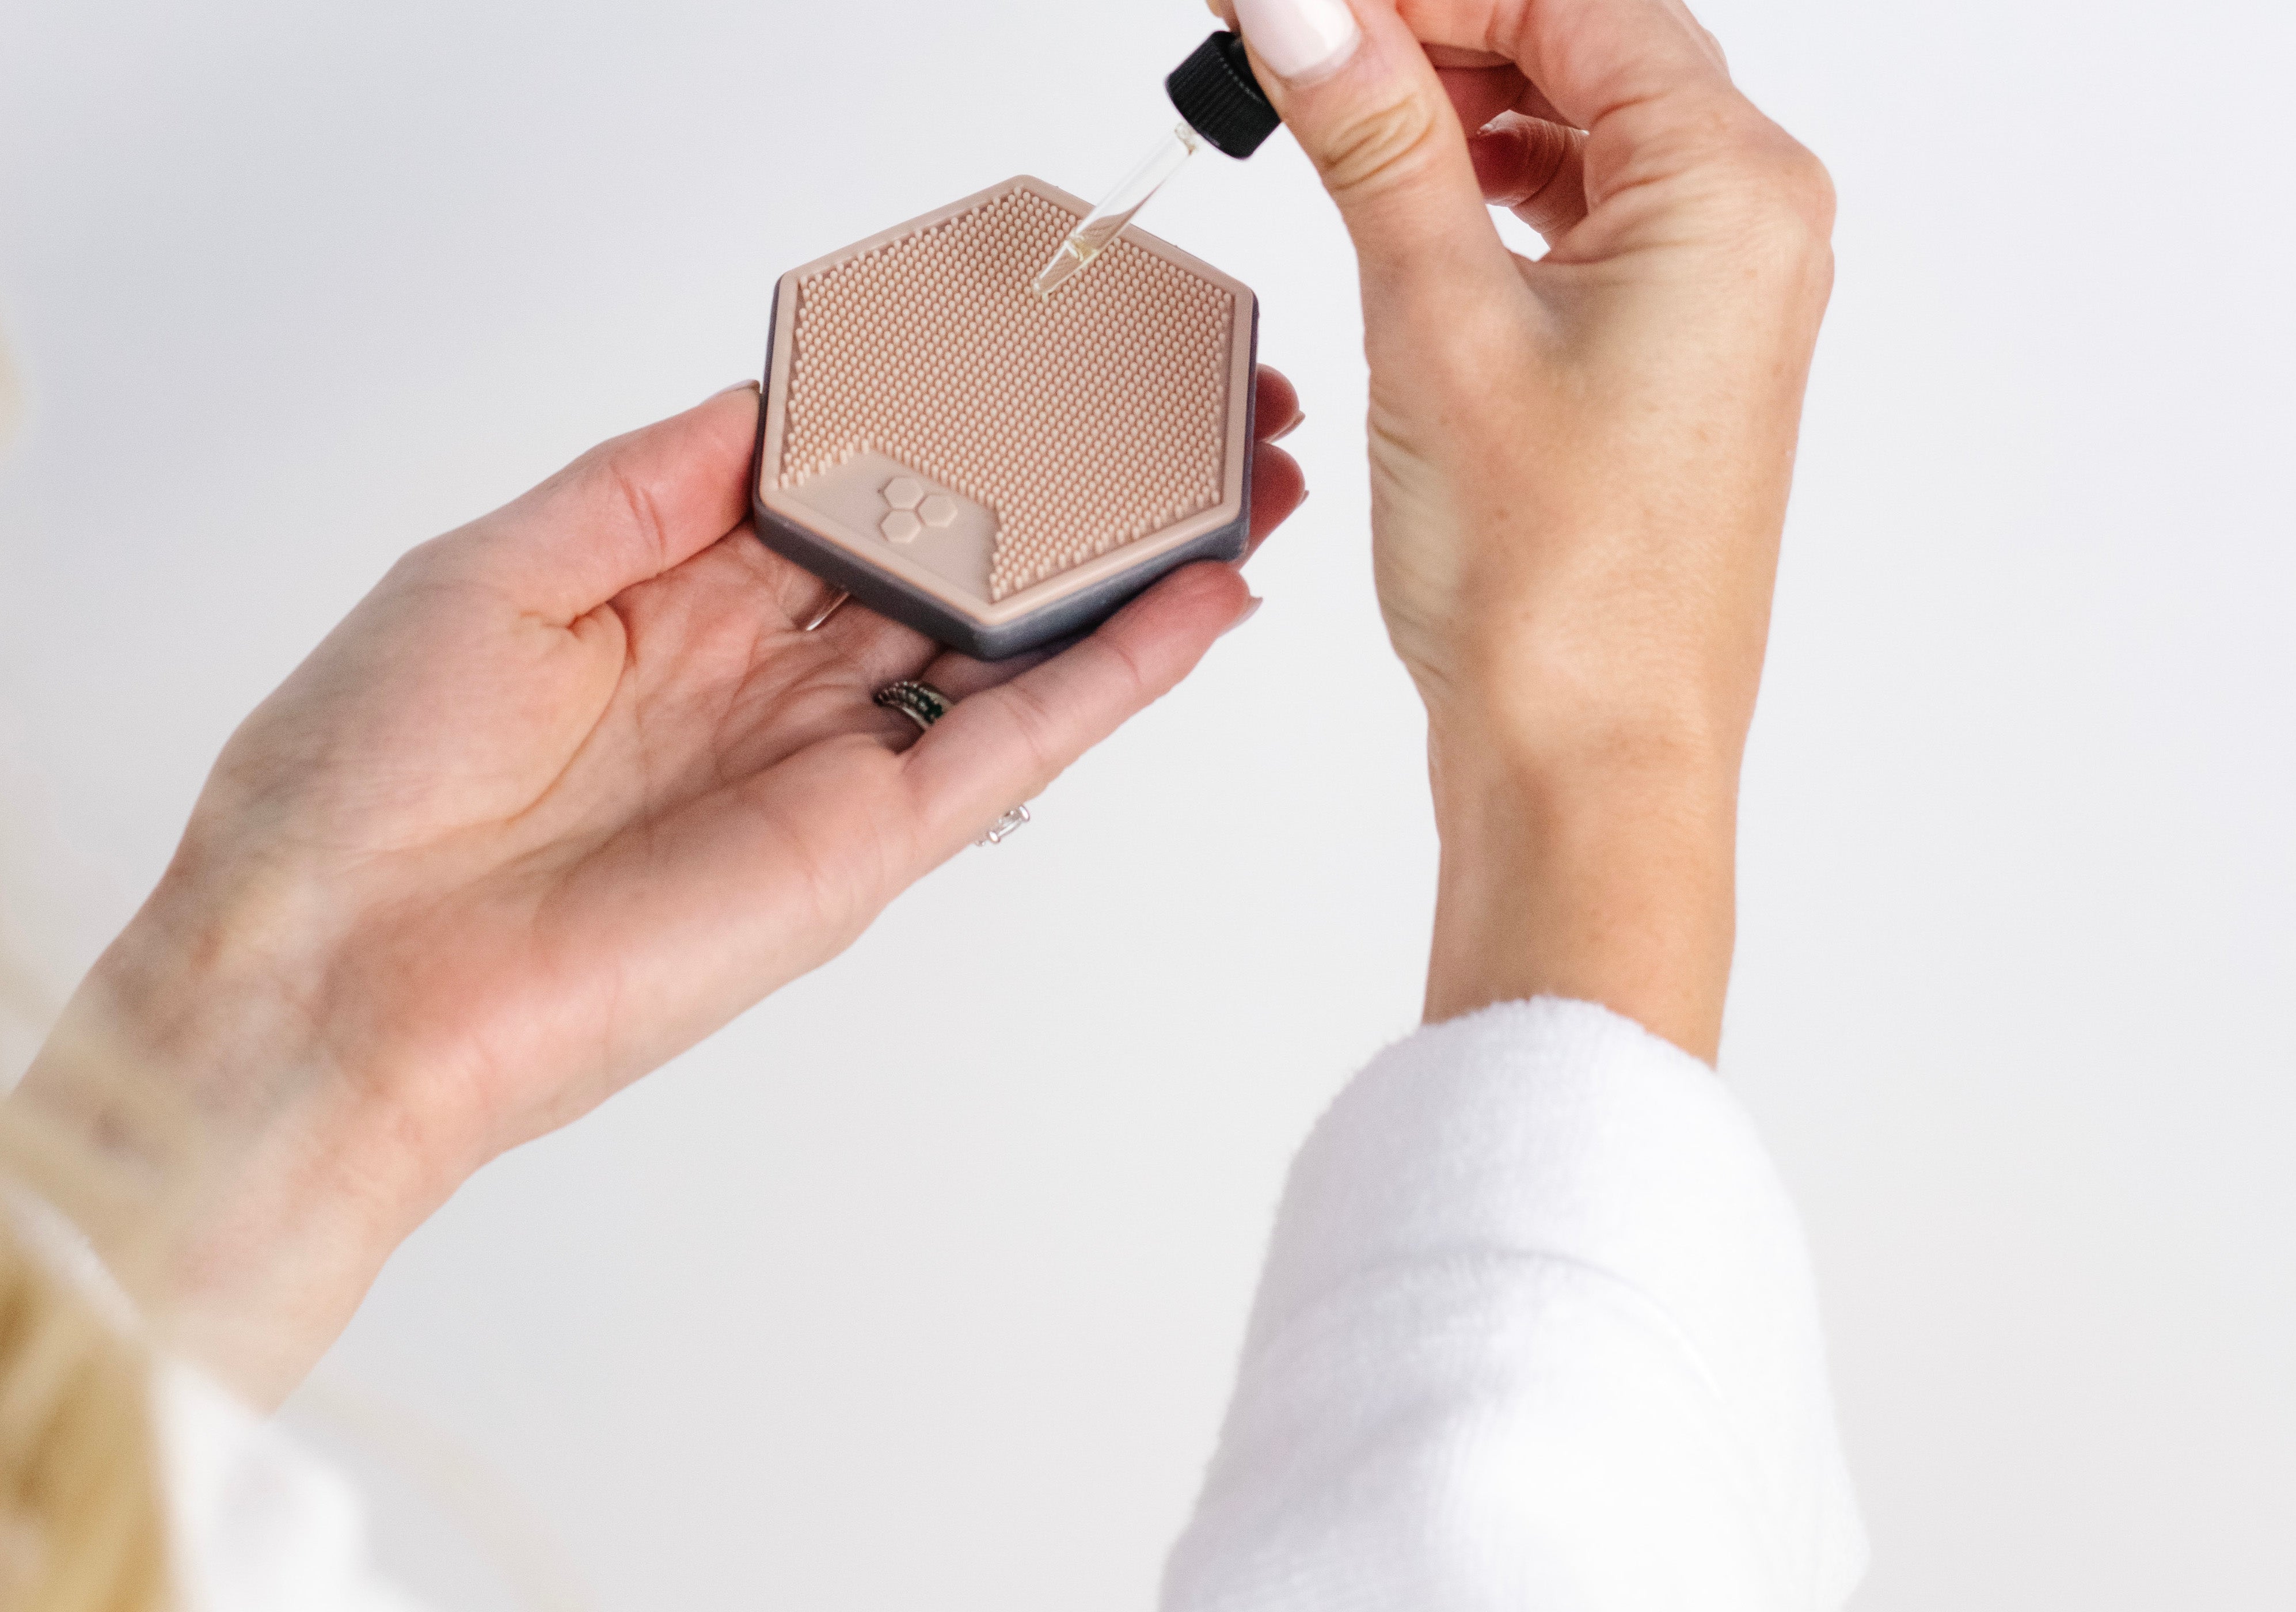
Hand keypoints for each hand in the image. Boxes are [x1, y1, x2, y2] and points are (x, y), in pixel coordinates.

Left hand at [17, 373, 1305, 1399]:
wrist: (330, 983)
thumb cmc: (360, 782)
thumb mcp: (498, 568)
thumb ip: (652, 483)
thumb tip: (774, 402)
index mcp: (668, 606)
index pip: (845, 492)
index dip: (944, 422)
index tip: (1029, 354)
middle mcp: (761, 684)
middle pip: (950, 565)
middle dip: (1062, 488)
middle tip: (1172, 411)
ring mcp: (826, 765)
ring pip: (1008, 646)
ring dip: (1126, 567)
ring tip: (1238, 483)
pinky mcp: (867, 849)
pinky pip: (1015, 745)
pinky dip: (1115, 674)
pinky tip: (1200, 596)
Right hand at [1224, 0, 1832, 1054]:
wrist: (1593, 765)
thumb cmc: (1557, 588)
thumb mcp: (1440, 324)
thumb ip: (1376, 138)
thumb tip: (1309, 5)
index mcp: (1732, 190)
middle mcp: (1749, 226)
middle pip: (1584, 47)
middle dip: (1431, 28)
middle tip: (1295, 39)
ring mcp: (1715, 294)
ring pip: (1580, 132)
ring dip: (1455, 105)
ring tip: (1328, 109)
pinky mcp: (1667, 356)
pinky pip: (1582, 219)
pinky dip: (1489, 189)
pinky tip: (1405, 194)